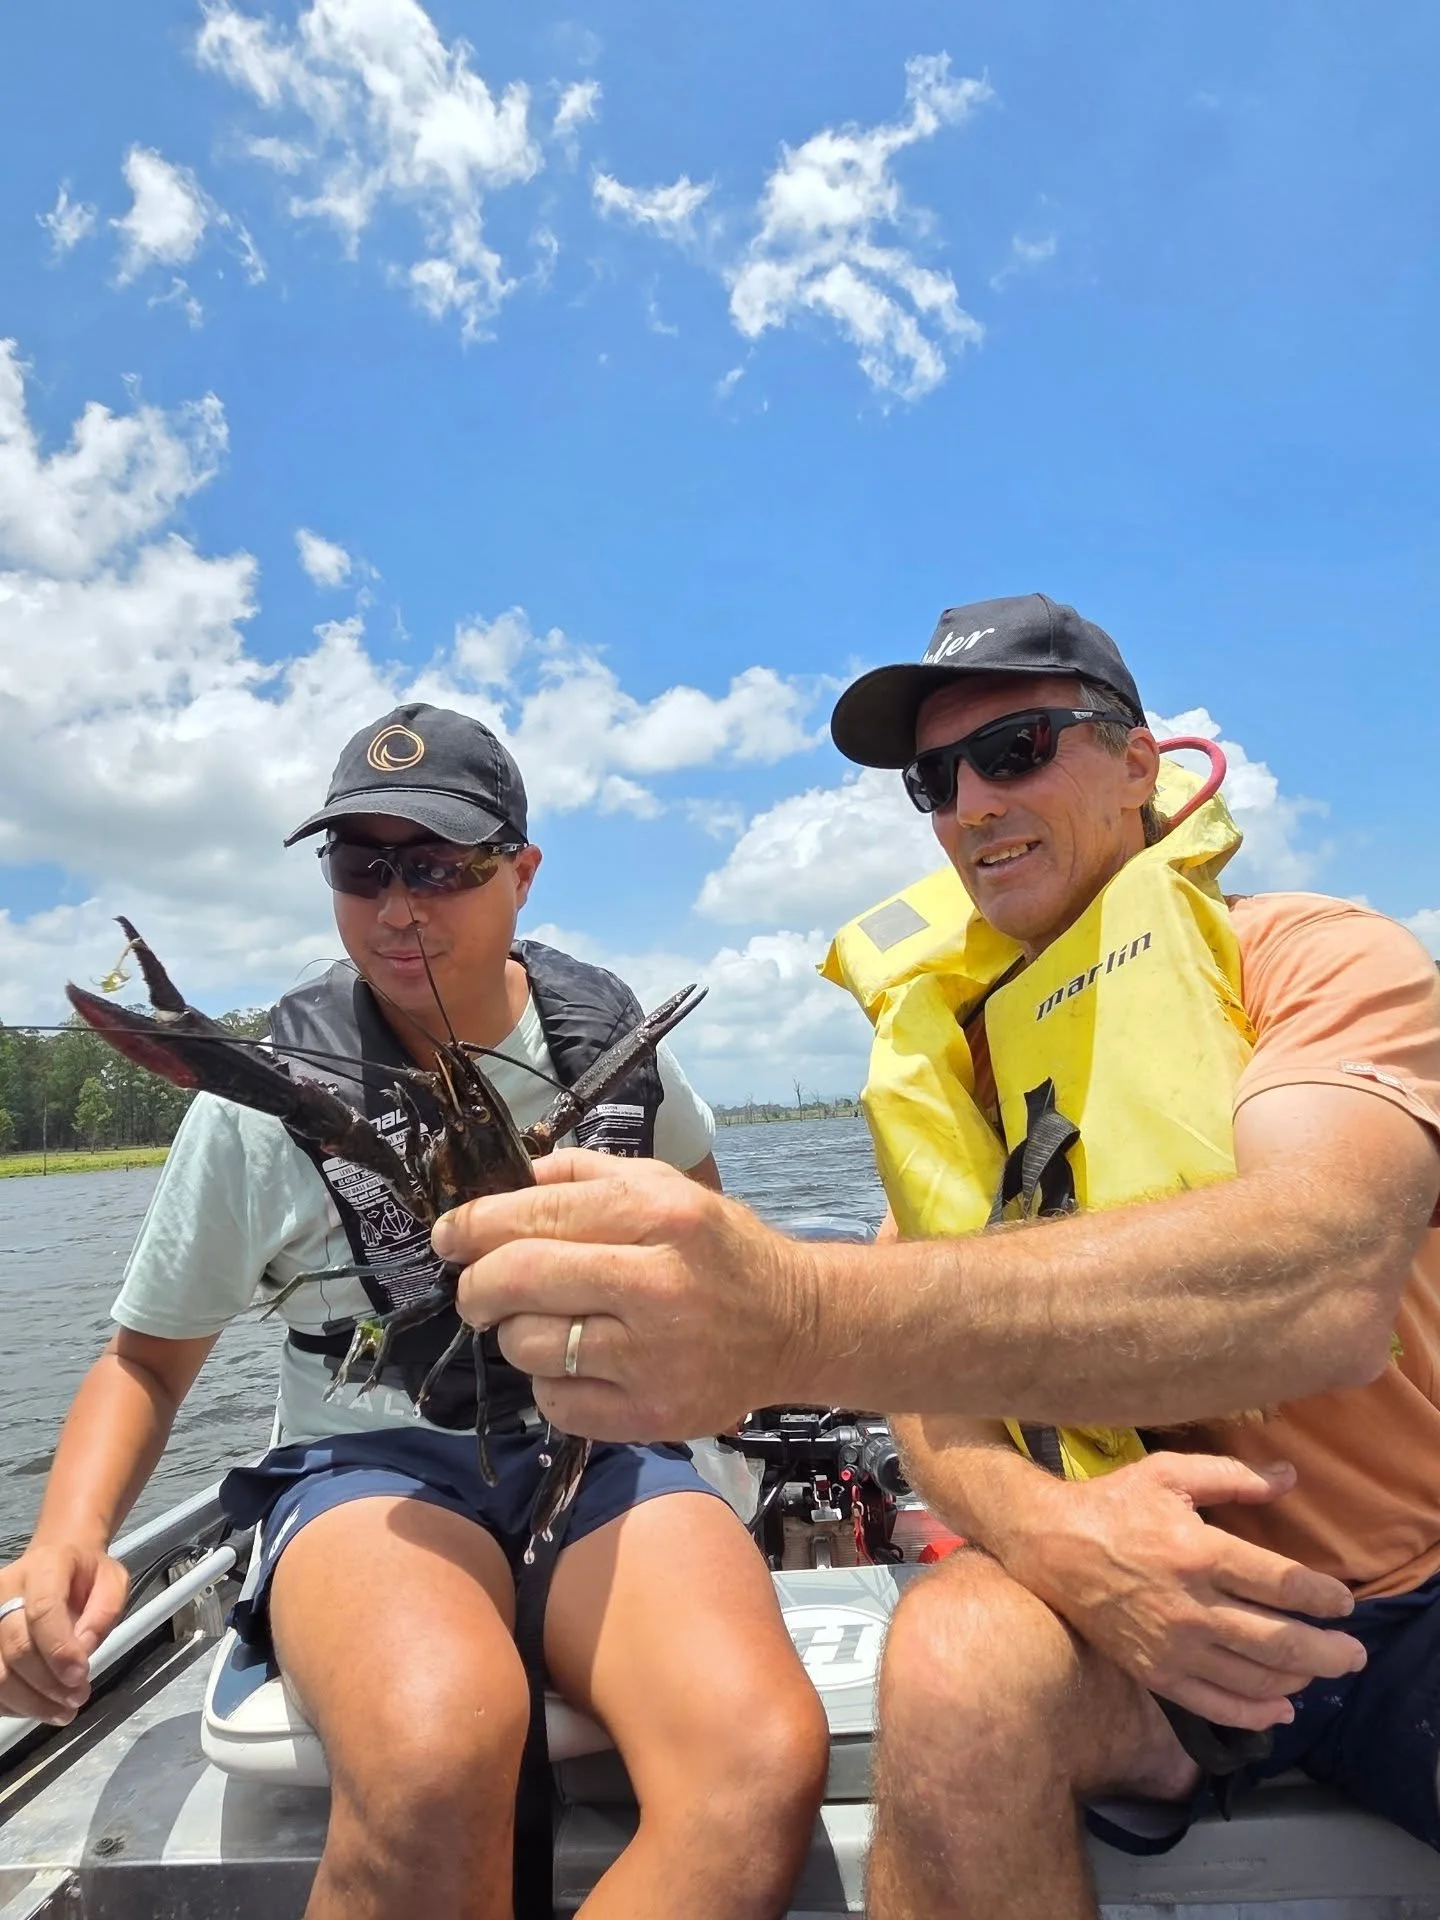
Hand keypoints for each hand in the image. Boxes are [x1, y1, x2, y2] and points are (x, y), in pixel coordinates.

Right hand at [0, 1542, 129, 1723]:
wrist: (56, 1559)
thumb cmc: (87, 1575)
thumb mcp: (113, 1583)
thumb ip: (103, 1614)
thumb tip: (82, 1651)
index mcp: (45, 1567)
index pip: (43, 1611)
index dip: (59, 1650)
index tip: (80, 1677)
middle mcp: (7, 1590)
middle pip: (17, 1647)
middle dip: (48, 1682)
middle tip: (77, 1698)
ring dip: (29, 1701)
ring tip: (61, 1712)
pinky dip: (13, 1703)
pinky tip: (38, 1706)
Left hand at [433, 1150, 816, 1440]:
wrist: (794, 1324)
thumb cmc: (719, 1248)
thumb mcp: (664, 1185)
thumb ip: (582, 1175)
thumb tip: (503, 1184)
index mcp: (658, 1215)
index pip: (534, 1216)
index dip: (472, 1226)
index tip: (447, 1235)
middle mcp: (655, 1285)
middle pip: (517, 1281)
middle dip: (475, 1284)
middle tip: (474, 1287)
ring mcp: (652, 1358)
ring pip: (527, 1346)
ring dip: (515, 1332)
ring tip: (543, 1322)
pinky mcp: (650, 1415)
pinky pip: (555, 1403)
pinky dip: (549, 1383)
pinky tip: (577, 1362)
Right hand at [1009, 1451, 1365, 1730]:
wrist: (1049, 1546)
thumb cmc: (1113, 1504)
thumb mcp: (1169, 1472)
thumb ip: (1232, 1476)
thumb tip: (1288, 1478)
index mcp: (1199, 1552)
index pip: (1282, 1584)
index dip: (1322, 1596)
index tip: (1343, 1602)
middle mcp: (1192, 1606)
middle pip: (1281, 1642)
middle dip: (1329, 1652)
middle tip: (1354, 1654)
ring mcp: (1173, 1646)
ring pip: (1255, 1678)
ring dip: (1299, 1680)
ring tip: (1318, 1670)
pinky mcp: (1155, 1673)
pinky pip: (1216, 1705)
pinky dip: (1255, 1713)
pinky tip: (1279, 1708)